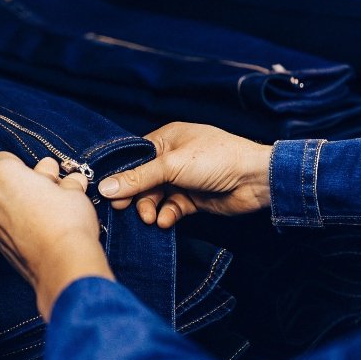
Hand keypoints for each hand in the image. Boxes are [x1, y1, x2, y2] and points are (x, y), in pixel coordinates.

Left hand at [0, 152, 113, 319]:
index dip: (31, 167)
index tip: (47, 176)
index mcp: (1, 173)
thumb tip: (67, 180)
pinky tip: (43, 227)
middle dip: (28, 185)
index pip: (8, 159)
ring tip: (52, 211)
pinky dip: (21, 222)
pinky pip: (7, 223)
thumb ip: (62, 179)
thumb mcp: (70, 188)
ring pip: (6, 203)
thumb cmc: (66, 219)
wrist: (62, 261)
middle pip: (7, 182)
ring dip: (25, 203)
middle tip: (53, 192)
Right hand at [98, 122, 272, 227]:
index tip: (108, 193)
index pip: (135, 158)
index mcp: (167, 139)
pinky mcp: (193, 199)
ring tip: (151, 218)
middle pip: (143, 180)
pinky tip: (166, 220)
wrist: (255, 179)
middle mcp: (173, 158)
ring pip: (156, 196)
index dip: (121, 176)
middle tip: (123, 210)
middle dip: (135, 196)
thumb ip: (138, 178)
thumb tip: (105, 186)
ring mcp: (184, 179)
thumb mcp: (171, 165)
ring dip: (150, 208)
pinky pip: (171, 208)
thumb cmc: (216, 159)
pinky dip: (166, 215)